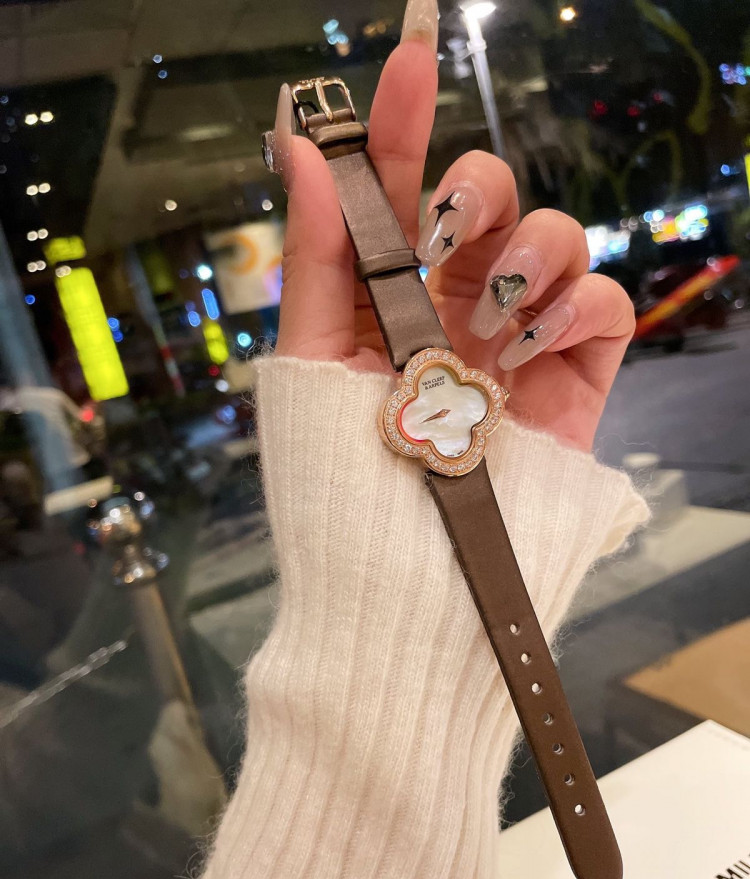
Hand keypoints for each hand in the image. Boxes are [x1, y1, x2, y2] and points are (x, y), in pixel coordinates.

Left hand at [268, 7, 633, 451]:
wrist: (402, 574)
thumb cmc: (344, 475)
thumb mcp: (314, 360)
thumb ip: (315, 255)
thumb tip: (299, 147)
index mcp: (392, 292)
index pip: (400, 188)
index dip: (402, 120)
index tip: (406, 58)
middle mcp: (458, 301)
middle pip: (491, 194)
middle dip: (473, 186)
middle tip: (441, 226)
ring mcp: (520, 335)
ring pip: (555, 235)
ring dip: (525, 256)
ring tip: (487, 324)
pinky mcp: (575, 374)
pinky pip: (603, 301)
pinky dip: (574, 307)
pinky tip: (527, 346)